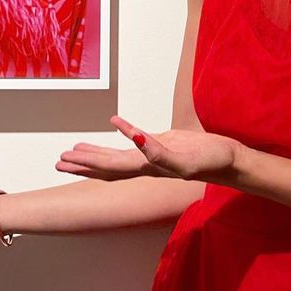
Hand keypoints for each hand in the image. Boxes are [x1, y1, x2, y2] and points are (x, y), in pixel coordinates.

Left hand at [56, 116, 242, 182]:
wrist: (231, 161)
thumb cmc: (212, 161)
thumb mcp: (186, 160)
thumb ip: (160, 154)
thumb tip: (136, 142)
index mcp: (148, 168)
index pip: (110, 166)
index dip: (88, 163)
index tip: (67, 159)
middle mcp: (146, 164)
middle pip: (107, 165)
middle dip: (83, 163)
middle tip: (59, 161)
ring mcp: (155, 154)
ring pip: (118, 156)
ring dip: (96, 154)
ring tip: (75, 151)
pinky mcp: (165, 142)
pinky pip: (137, 138)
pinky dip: (124, 131)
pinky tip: (115, 123)